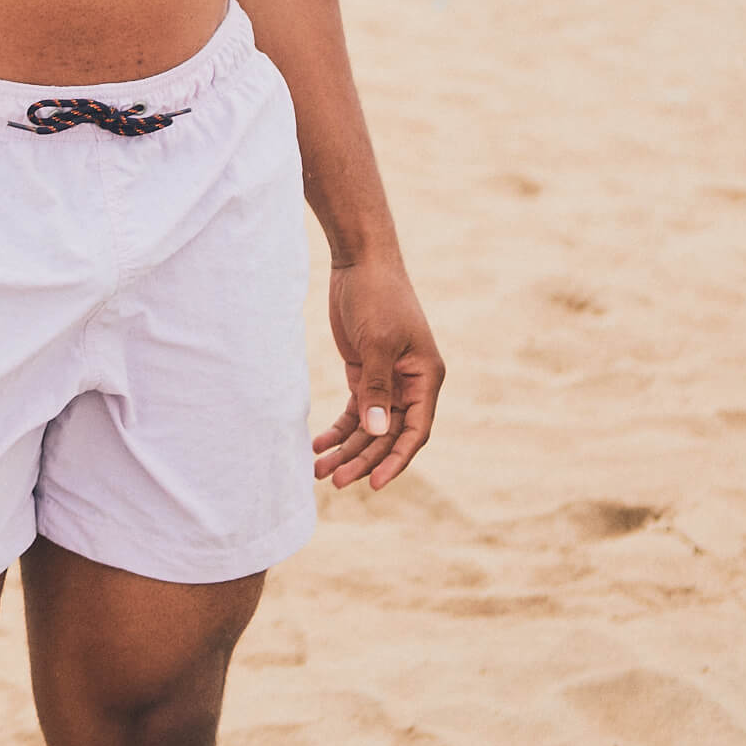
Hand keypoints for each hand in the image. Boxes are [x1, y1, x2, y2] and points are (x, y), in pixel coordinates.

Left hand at [313, 255, 443, 491]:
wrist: (361, 261)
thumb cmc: (378, 296)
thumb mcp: (378, 342)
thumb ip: (376, 388)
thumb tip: (378, 433)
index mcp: (426, 377)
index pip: (415, 431)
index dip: (396, 460)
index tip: (374, 484)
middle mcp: (411, 383)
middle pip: (388, 435)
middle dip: (363, 459)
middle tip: (334, 480)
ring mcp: (387, 380)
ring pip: (370, 427)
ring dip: (347, 449)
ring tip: (320, 470)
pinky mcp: (364, 373)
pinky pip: (355, 411)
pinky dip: (339, 429)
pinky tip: (319, 445)